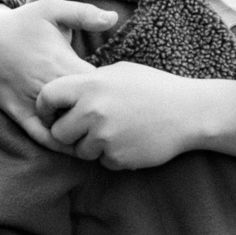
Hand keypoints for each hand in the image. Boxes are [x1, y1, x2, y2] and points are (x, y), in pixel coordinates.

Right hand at [0, 0, 119, 147]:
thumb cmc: (25, 23)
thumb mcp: (52, 9)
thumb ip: (83, 13)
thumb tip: (113, 16)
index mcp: (61, 63)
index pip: (96, 88)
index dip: (111, 95)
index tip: (121, 95)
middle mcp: (47, 86)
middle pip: (84, 112)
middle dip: (101, 118)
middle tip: (116, 120)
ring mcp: (31, 103)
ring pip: (64, 128)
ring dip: (82, 133)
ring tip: (100, 134)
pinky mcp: (18, 113)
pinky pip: (40, 136)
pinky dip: (57, 143)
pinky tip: (73, 143)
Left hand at [37, 62, 210, 170]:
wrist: (190, 112)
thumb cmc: (155, 88)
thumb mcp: (119, 72)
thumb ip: (89, 81)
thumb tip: (64, 93)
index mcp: (90, 85)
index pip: (47, 97)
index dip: (45, 108)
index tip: (52, 113)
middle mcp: (92, 111)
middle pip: (58, 132)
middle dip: (69, 133)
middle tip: (87, 128)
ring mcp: (104, 137)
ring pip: (80, 151)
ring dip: (92, 146)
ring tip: (117, 132)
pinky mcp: (117, 158)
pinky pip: (102, 162)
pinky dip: (113, 155)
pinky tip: (132, 141)